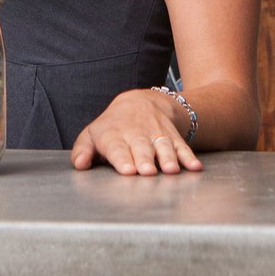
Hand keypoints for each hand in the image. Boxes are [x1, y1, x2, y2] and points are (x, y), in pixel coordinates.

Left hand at [70, 89, 201, 175]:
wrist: (141, 102)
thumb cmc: (112, 126)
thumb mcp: (92, 134)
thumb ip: (82, 150)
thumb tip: (79, 164)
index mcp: (113, 135)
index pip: (117, 147)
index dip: (122, 158)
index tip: (127, 170)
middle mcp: (136, 133)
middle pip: (141, 147)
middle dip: (145, 159)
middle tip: (147, 172)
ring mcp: (156, 134)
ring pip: (163, 146)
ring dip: (168, 158)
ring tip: (171, 170)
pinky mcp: (172, 136)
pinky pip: (182, 146)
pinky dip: (189, 157)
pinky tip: (195, 167)